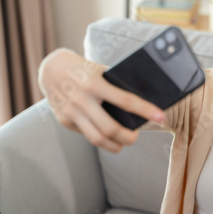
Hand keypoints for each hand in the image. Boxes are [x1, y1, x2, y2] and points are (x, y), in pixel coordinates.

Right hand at [38, 48, 165, 152]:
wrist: (51, 68)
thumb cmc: (83, 69)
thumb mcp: (100, 70)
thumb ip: (116, 85)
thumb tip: (142, 101)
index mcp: (94, 82)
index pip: (125, 100)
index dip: (146, 110)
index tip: (161, 116)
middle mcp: (81, 98)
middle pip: (110, 128)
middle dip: (128, 137)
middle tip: (136, 137)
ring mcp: (70, 111)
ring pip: (97, 138)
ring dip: (115, 145)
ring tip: (123, 144)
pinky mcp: (64, 120)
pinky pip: (86, 134)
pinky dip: (99, 138)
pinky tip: (107, 137)